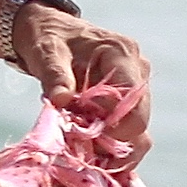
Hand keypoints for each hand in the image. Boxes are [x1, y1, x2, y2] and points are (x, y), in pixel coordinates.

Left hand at [10, 9, 152, 165]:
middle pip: (139, 121)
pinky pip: (128, 132)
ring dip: (112, 150)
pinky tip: (89, 153)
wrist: (51, 31)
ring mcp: (135, 88)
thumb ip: (55, 76)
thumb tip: (61, 101)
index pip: (134, 101)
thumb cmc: (50, 38)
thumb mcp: (47, 53)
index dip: (115, 127)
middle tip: (81, 153)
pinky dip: (110, 147)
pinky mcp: (127, 102)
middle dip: (112, 143)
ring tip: (83, 155)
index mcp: (121, 54)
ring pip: (137, 132)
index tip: (85, 138)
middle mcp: (137, 71)